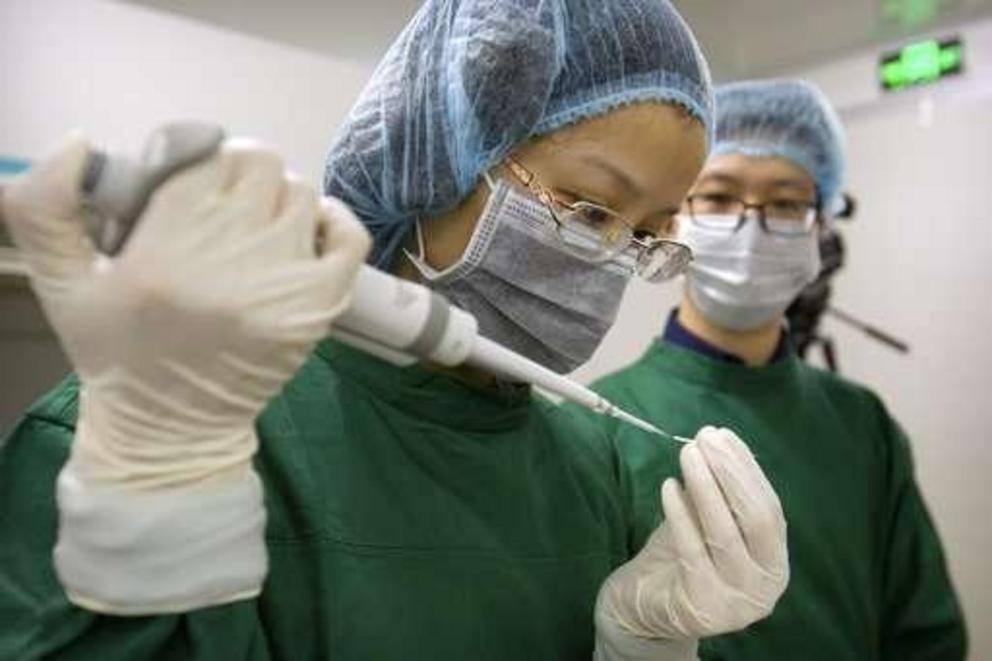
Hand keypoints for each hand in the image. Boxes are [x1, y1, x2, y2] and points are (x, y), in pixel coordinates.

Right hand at [3, 134, 369, 487]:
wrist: (172, 427)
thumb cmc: (116, 350)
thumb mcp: (62, 282)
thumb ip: (47, 208)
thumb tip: (79, 144)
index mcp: (167, 247)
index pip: (205, 153)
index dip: (195, 161)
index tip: (185, 188)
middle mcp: (232, 258)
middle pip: (259, 165)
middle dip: (236, 178)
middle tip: (220, 208)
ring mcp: (285, 283)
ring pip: (301, 194)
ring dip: (278, 201)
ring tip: (254, 230)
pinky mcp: (320, 306)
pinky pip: (349, 237)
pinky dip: (334, 221)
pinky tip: (307, 231)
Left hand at [596, 426, 788, 640]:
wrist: (649, 612)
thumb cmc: (683, 561)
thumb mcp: (708, 526)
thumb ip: (720, 497)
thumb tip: (717, 443)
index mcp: (774, 564)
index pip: (769, 509)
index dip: (748, 470)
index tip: (725, 435)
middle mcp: (765, 586)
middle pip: (755, 520)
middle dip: (730, 473)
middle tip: (705, 438)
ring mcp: (736, 599)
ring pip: (724, 533)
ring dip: (706, 487)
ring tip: (688, 454)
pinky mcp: (702, 605)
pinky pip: (692, 550)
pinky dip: (681, 514)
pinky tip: (669, 487)